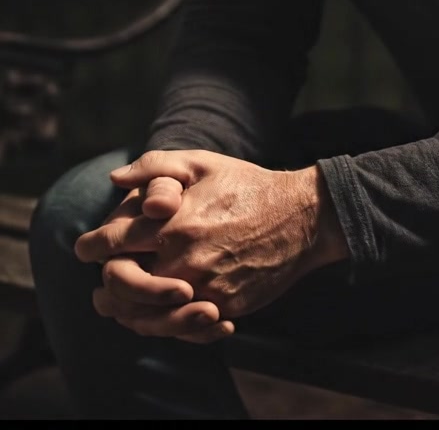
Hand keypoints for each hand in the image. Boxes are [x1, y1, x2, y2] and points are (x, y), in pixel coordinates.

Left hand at [75, 148, 347, 324]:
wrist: (301, 217)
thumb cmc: (246, 184)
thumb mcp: (202, 162)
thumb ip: (155, 166)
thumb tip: (115, 179)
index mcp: (172, 221)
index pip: (111, 243)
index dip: (90, 246)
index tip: (85, 248)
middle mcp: (183, 258)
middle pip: (120, 287)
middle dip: (105, 287)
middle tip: (101, 287)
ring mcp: (203, 287)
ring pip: (145, 316)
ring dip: (129, 313)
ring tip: (122, 308)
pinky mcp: (224, 307)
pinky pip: (181, 329)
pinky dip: (165, 326)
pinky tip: (160, 316)